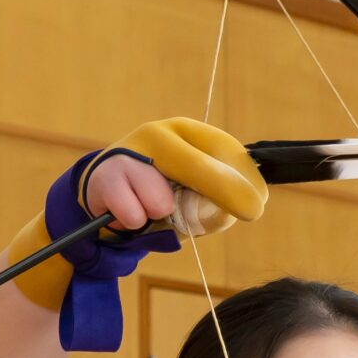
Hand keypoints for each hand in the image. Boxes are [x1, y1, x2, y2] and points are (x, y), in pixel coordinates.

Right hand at [7, 119, 266, 350]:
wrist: (104, 202)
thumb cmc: (161, 200)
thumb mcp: (198, 200)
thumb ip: (219, 205)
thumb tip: (234, 207)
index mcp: (190, 134)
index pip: (229, 153)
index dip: (244, 186)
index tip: (253, 209)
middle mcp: (161, 134)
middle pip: (202, 171)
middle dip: (215, 200)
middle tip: (223, 217)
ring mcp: (132, 152)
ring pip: (163, 201)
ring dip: (161, 216)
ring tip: (150, 209)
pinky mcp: (106, 175)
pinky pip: (135, 215)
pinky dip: (135, 223)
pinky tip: (129, 213)